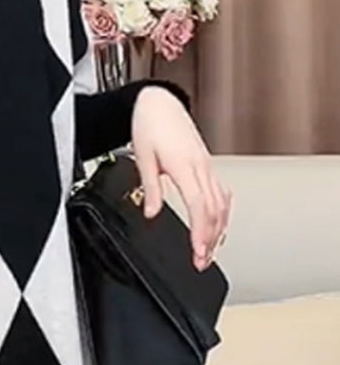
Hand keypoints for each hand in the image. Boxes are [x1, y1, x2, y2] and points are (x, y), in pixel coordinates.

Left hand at [131, 87, 232, 268]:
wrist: (159, 102)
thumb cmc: (150, 124)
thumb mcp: (142, 157)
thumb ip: (149, 187)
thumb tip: (150, 212)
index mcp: (185, 166)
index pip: (199, 206)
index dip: (200, 232)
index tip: (198, 252)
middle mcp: (201, 167)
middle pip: (214, 210)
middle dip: (211, 239)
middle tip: (203, 262)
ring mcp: (207, 166)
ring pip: (222, 203)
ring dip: (218, 229)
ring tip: (211, 251)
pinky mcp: (207, 164)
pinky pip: (221, 192)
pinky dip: (222, 212)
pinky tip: (219, 225)